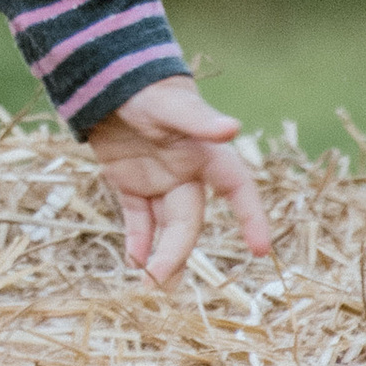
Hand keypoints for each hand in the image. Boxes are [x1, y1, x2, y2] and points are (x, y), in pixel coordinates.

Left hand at [83, 75, 270, 287]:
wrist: (105, 77)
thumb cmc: (144, 86)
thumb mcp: (169, 104)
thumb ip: (198, 120)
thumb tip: (232, 128)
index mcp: (206, 153)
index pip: (238, 190)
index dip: (251, 217)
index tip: (260, 249)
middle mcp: (187, 172)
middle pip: (190, 221)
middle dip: (178, 252)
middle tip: (160, 282)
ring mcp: (159, 180)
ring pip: (166, 226)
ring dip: (160, 255)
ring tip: (152, 288)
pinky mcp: (130, 182)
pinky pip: (138, 218)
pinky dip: (137, 240)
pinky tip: (133, 262)